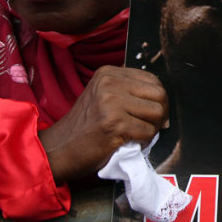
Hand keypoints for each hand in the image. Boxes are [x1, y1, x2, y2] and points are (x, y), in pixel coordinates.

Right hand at [39, 66, 167, 183]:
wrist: (59, 149)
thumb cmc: (85, 127)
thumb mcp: (102, 96)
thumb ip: (127, 91)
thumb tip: (162, 100)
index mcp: (108, 73)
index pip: (152, 79)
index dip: (159, 99)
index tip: (153, 113)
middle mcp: (109, 83)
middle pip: (159, 94)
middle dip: (161, 113)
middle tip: (152, 126)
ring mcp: (111, 102)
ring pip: (157, 113)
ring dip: (154, 128)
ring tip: (140, 134)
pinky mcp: (114, 124)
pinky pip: (148, 131)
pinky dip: (145, 140)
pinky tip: (132, 142)